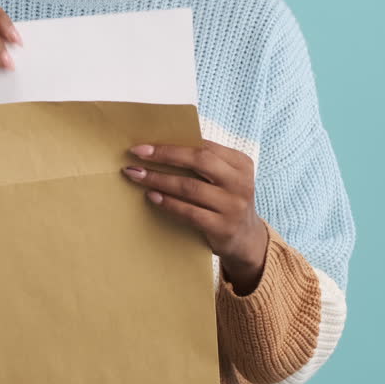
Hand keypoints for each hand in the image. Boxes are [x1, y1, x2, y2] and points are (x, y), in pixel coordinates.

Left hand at [121, 138, 269, 292]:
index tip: (144, 145)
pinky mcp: (223, 228)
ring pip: (190, 187)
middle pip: (200, 160)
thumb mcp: (225, 178)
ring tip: (137, 175)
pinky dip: (168, 203)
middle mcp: (240, 182)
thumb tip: (160, 147)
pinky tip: (152, 196)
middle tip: (137, 154)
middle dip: (165, 155)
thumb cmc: (226, 201)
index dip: (173, 144)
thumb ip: (204, 163)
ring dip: (159, 179)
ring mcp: (233, 206)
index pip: (204, 146)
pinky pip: (190, 212)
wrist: (247, 239)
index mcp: (241, 163)